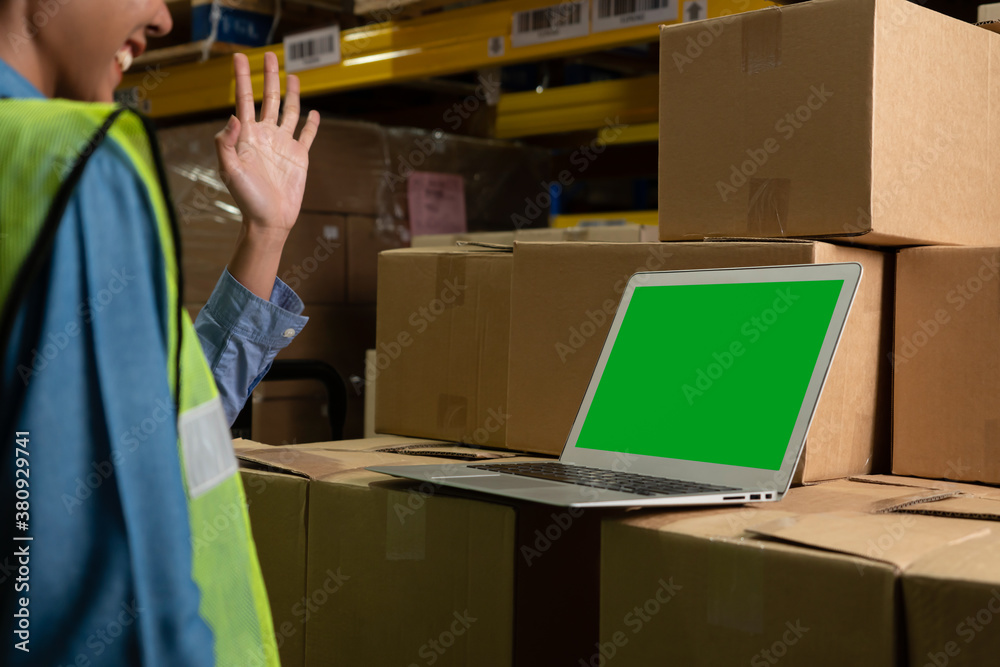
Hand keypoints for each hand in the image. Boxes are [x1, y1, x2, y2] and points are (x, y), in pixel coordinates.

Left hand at [215, 51, 319, 237]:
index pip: (244, 99)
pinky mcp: (299, 157)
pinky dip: (311, 124)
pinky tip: (314, 113)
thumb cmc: (246, 198)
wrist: (269, 220)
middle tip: (269, 54)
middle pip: (269, 98)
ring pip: (289, 112)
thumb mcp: (229, 171)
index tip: (239, 57)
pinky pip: (306, 135)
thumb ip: (226, 143)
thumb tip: (233, 117)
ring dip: (291, 93)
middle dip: (269, 77)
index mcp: (247, 135)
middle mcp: (266, 135)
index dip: (242, 78)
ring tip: (293, 75)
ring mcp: (283, 145)